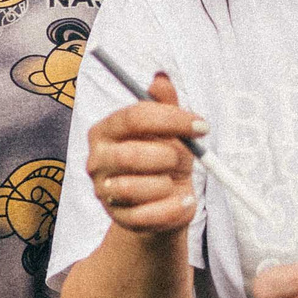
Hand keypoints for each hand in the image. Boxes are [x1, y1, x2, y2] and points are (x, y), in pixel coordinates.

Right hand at [84, 72, 204, 235]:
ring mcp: (104, 191)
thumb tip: (161, 79)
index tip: (201, 126)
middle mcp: (97, 160)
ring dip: (167, 185)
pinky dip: (173, 209)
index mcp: (105, 131)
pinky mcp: (117, 218)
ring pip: (134, 188)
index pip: (132, 117)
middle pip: (129, 155)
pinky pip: (147, 216)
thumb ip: (164, 106)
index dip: (170, 119)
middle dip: (167, 157)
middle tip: (181, 159)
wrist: (165, 204)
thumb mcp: (169, 132)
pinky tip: (180, 202)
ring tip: (173, 183)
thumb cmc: (165, 162)